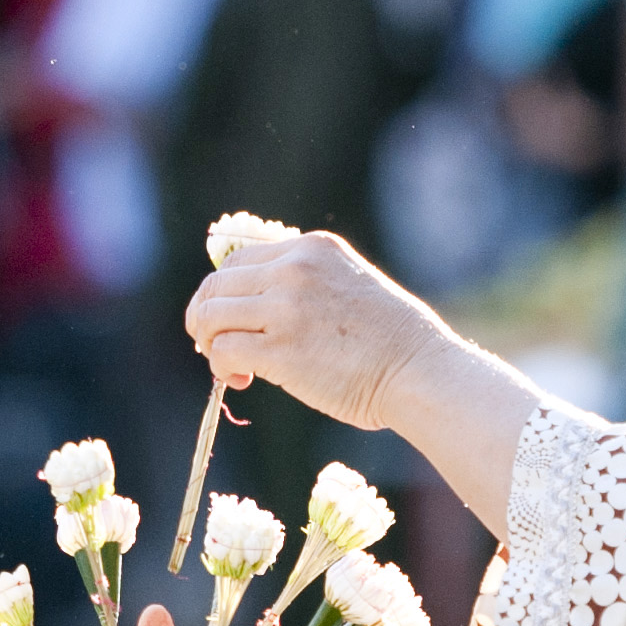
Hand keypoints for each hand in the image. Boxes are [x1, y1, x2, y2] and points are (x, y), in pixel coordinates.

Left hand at [183, 231, 457, 432]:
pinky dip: (220, 365)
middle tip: (214, 344)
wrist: (419, 371)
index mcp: (312, 248)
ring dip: (209, 342)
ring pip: (210, 315)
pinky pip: (222, 349)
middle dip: (206, 316)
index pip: (240, 260)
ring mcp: (286, 307)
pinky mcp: (280, 348)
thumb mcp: (348, 283)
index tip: (229, 319)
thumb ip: (305, 284)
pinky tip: (242, 378)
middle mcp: (294, 268)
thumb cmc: (392, 341)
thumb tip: (253, 307)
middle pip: (217, 284)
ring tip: (230, 365)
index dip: (225, 292)